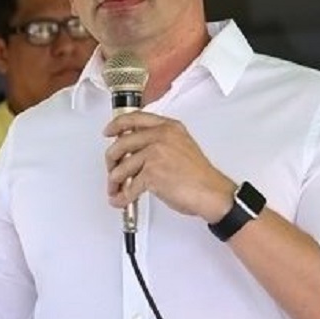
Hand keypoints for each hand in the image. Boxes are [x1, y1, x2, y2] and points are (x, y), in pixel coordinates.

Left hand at [103, 111, 234, 221]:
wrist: (211, 192)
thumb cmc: (199, 175)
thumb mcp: (182, 145)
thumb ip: (160, 140)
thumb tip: (136, 149)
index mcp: (168, 127)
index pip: (135, 118)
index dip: (117, 124)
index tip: (108, 130)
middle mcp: (161, 137)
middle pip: (122, 143)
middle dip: (111, 159)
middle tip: (111, 167)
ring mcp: (155, 154)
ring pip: (121, 167)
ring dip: (114, 181)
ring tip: (115, 188)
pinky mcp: (151, 174)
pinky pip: (129, 187)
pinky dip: (122, 197)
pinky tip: (121, 200)